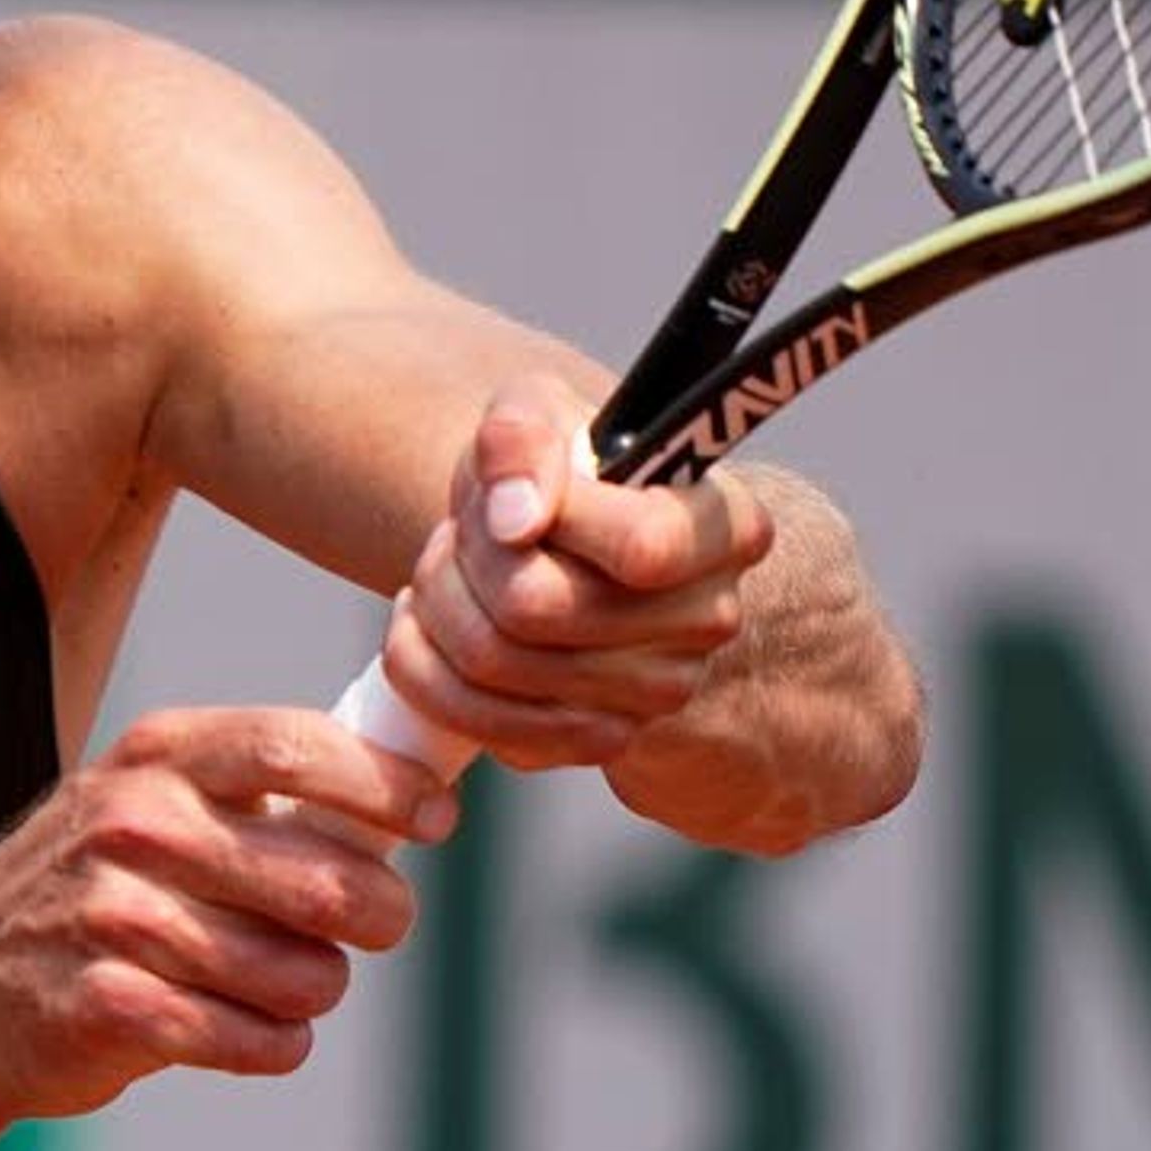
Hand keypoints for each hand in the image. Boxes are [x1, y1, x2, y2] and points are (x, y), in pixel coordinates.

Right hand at [0, 708, 452, 1121]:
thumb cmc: (90, 889)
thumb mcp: (150, 802)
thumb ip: (259, 794)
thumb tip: (412, 795)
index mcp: (156, 755)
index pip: (297, 747)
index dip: (387, 787)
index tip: (437, 820)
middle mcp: (133, 822)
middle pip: (322, 876)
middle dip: (380, 914)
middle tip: (375, 927)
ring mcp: (113, 915)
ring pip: (301, 974)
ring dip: (317, 991)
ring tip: (286, 985)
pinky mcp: (106, 1006)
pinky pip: (254, 1039)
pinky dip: (274, 1043)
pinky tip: (251, 1030)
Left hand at [375, 386, 773, 772]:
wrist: (558, 547)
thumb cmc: (555, 471)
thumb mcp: (535, 411)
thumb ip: (522, 435)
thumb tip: (515, 519)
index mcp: (724, 529)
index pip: (643, 546)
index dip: (554, 517)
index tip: (514, 497)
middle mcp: (709, 619)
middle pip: (535, 606)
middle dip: (465, 557)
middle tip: (461, 532)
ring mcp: (659, 692)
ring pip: (494, 663)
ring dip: (438, 606)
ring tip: (445, 572)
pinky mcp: (600, 740)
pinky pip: (478, 724)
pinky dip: (426, 669)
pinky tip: (433, 625)